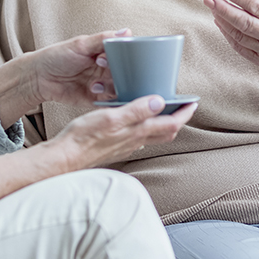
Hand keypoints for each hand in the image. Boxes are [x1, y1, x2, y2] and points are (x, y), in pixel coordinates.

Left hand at [31, 29, 129, 105]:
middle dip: (120, 74)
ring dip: (111, 86)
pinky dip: (108, 99)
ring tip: (95, 84)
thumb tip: (127, 31)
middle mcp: (109, 69)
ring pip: (121, 88)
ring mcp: (104, 84)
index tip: (110, 56)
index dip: (125, 57)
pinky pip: (111, 102)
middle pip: (127, 73)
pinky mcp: (98, 99)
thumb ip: (104, 39)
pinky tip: (94, 91)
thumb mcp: (81, 44)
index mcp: (108, 53)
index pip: (128, 55)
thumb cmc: (58, 56)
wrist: (39, 77)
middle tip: (103, 69)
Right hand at [51, 95, 196, 168]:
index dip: (185, 113)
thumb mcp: (110, 117)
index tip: (193, 103)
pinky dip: (146, 128)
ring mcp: (126, 147)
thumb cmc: (83, 137)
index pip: (171, 124)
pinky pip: (139, 139)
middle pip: (166, 132)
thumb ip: (135, 110)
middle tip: (183, 106)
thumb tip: (159, 101)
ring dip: (163, 124)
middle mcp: (135, 141)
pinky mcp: (116, 148)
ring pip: (153, 136)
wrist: (64, 157)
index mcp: (137, 132)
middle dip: (178, 119)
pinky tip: (137, 122)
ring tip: (164, 110)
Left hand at [203, 0, 258, 76]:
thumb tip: (245, 0)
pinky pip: (241, 48)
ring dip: (223, 22)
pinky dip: (229, 36)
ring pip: (239, 36)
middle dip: (223, 10)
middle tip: (209, 0)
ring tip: (214, 9)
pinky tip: (222, 25)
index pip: (257, 6)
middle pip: (244, 22)